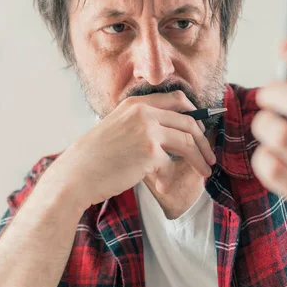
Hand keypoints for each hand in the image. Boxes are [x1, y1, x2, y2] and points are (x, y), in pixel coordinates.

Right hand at [48, 90, 215, 208]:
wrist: (76, 175)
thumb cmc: (96, 157)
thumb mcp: (118, 126)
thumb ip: (142, 123)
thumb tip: (175, 132)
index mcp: (136, 103)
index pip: (178, 99)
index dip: (195, 114)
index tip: (201, 130)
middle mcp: (144, 112)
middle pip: (189, 122)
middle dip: (204, 142)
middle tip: (210, 157)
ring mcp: (147, 130)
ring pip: (188, 142)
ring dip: (200, 159)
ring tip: (205, 173)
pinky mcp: (149, 151)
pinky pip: (171, 164)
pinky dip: (169, 178)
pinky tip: (162, 187)